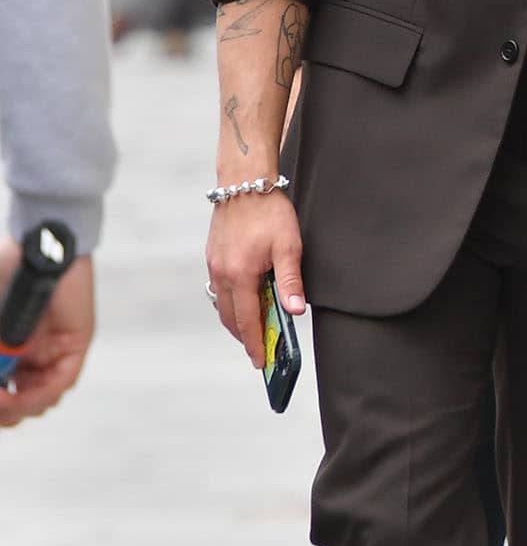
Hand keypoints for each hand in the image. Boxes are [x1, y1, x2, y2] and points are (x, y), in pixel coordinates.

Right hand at [0, 245, 95, 425]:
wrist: (38, 247)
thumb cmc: (5, 270)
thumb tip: (0, 383)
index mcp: (6, 350)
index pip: (2, 393)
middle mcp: (29, 356)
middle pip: (19, 404)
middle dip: (3, 413)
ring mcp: (52, 353)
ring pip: (40, 399)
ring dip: (18, 407)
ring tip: (4, 399)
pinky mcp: (73, 346)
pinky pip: (60, 382)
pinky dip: (39, 394)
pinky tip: (20, 394)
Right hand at [206, 192, 305, 364]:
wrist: (244, 182)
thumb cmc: (270, 211)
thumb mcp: (289, 246)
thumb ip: (291, 281)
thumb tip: (296, 311)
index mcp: (240, 274)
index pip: (247, 320)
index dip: (254, 344)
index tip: (260, 363)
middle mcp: (222, 273)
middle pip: (230, 317)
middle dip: (244, 337)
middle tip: (258, 352)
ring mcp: (214, 264)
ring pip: (222, 304)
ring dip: (236, 320)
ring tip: (253, 331)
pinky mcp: (212, 256)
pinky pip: (219, 288)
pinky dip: (230, 302)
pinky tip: (244, 302)